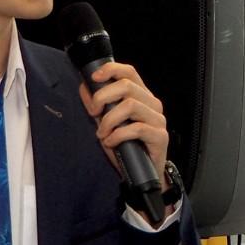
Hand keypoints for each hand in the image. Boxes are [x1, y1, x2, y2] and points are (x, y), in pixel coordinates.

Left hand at [78, 62, 168, 176]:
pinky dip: (118, 135)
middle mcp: (152, 104)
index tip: (94, 78)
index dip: (111, 69)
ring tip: (102, 133)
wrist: (141, 174)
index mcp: (141, 96)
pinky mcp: (160, 136)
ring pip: (130, 105)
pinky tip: (111, 142)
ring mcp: (158, 120)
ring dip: (109, 120)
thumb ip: (97, 105)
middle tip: (93, 113)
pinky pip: (136, 128)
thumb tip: (84, 87)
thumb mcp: (106, 123)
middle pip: (126, 86)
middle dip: (102, 97)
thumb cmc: (125, 146)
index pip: (129, 72)